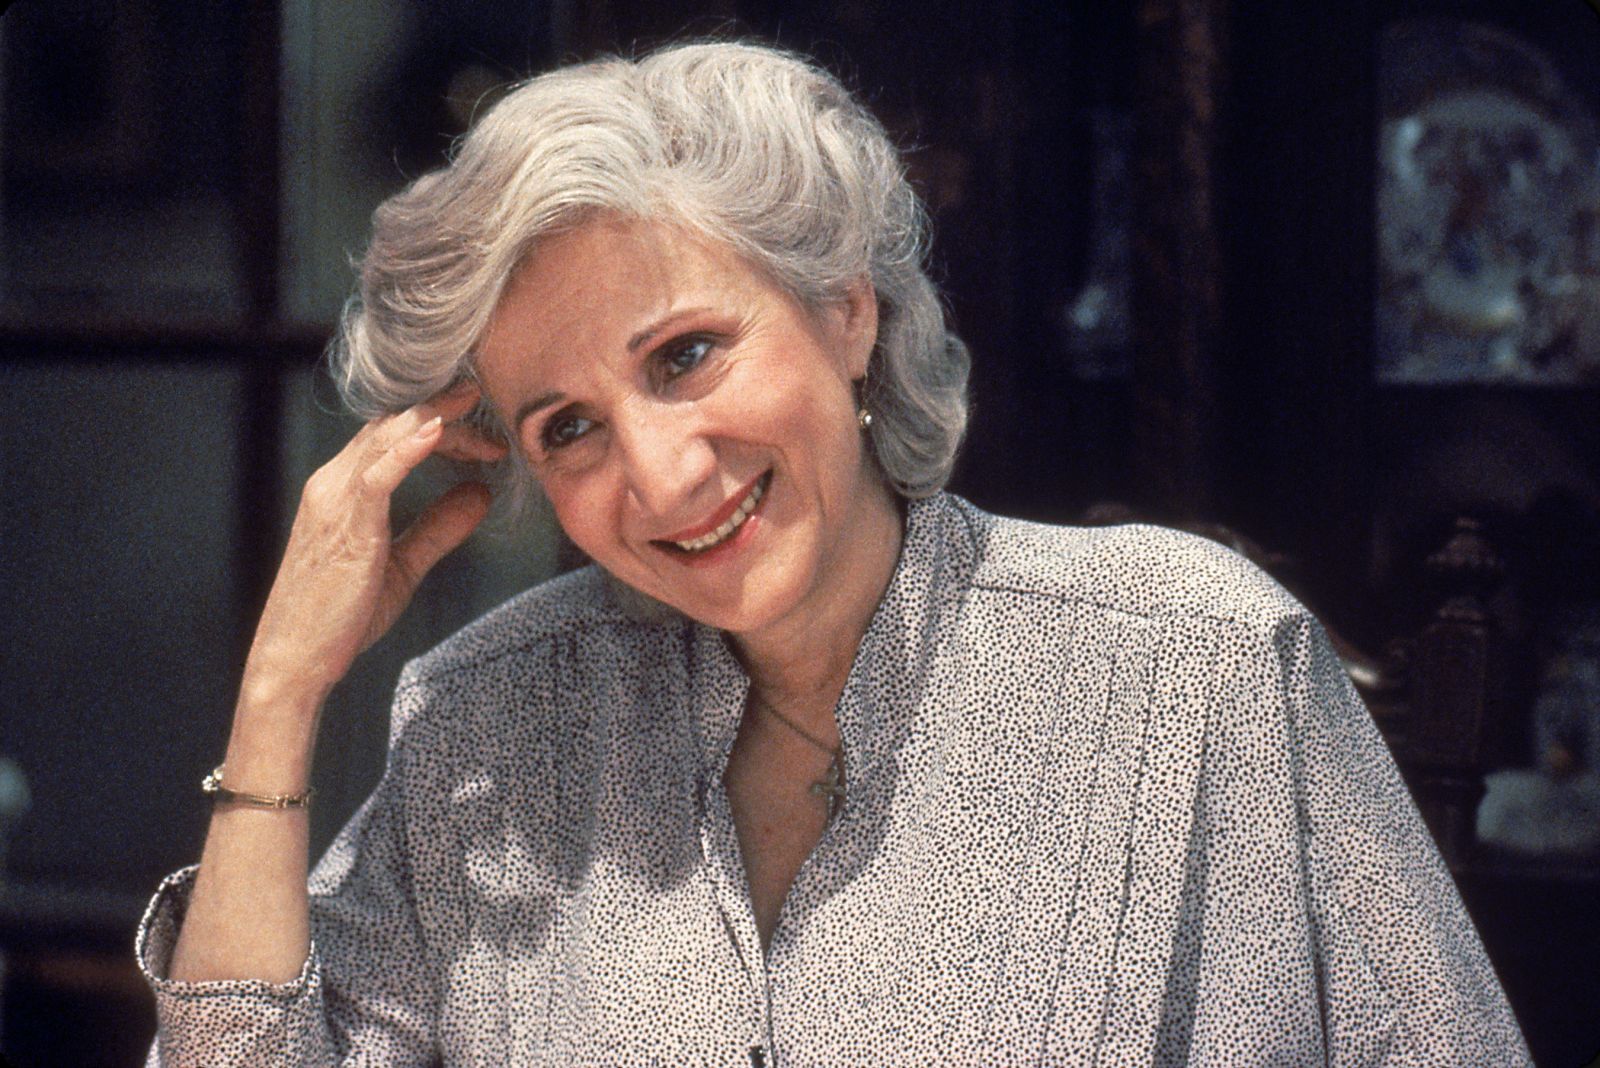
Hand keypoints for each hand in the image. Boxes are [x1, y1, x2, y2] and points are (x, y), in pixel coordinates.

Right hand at [242, 384, 507, 705]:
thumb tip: (480, 493)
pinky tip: (438, 431)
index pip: (391, 435)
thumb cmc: (340, 616)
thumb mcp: (403, 564)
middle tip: (487, 406)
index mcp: (343, 489)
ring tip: (472, 400)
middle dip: (443, 411)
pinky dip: (408, 448)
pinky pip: (378, 475)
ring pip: (386, 437)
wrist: (295, 659)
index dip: (438, 423)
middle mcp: (333, 484)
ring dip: (435, 419)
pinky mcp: (345, 525)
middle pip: (391, 425)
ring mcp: (335, 500)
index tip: (483, 431)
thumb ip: (439, 527)